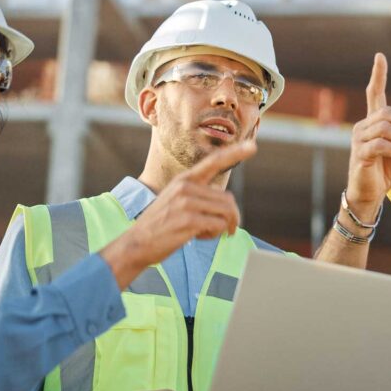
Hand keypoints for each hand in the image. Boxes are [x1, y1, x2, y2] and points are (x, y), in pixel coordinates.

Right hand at [100, 141, 255, 288]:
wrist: (136, 244)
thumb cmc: (161, 225)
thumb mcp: (176, 201)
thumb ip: (199, 196)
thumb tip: (227, 204)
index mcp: (184, 180)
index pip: (214, 162)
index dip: (235, 153)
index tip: (253, 146)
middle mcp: (186, 187)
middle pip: (228, 199)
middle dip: (231, 218)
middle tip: (224, 230)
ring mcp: (186, 202)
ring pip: (226, 212)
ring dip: (222, 227)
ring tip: (205, 232)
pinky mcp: (189, 219)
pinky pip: (218, 225)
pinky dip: (214, 235)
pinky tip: (198, 237)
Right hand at [345, 53, 390, 221]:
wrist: (371, 193)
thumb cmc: (386, 170)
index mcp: (374, 122)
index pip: (375, 94)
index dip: (378, 75)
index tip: (380, 56)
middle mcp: (363, 126)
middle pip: (387, 112)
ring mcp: (359, 139)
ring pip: (385, 127)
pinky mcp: (360, 153)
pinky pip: (381, 144)